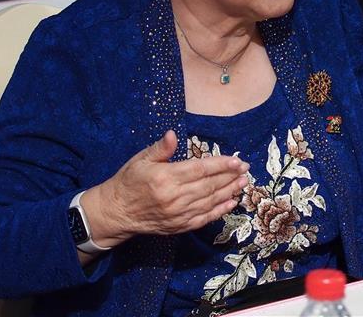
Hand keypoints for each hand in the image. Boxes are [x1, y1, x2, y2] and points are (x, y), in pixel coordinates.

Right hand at [84, 130, 250, 246]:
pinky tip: (231, 202)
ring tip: (243, 182)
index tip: (236, 159)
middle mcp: (175, 197)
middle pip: (210, 185)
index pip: (200, 169)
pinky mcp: (180, 226)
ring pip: (211, 201)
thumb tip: (173, 135)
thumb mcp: (141, 160)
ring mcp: (178, 214)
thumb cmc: (129, 181)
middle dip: (230, 176)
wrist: (117, 212)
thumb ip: (160, 149)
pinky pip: (205, 218)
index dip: (221, 164)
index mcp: (166, 178)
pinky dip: (220, 210)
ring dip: (230, 191)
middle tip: (245, 168)